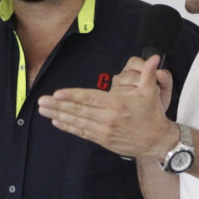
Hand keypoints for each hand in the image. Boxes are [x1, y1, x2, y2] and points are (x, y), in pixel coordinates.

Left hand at [38, 56, 178, 159]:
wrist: (157, 141)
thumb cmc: (152, 115)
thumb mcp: (151, 92)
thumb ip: (148, 73)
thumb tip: (154, 58)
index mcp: (116, 104)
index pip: (89, 98)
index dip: (72, 96)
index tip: (57, 93)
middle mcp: (107, 118)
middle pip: (78, 110)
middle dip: (58, 105)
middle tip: (42, 101)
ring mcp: (103, 130)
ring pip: (77, 122)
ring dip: (59, 116)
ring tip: (44, 111)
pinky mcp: (103, 140)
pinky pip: (82, 133)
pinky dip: (69, 127)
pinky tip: (57, 122)